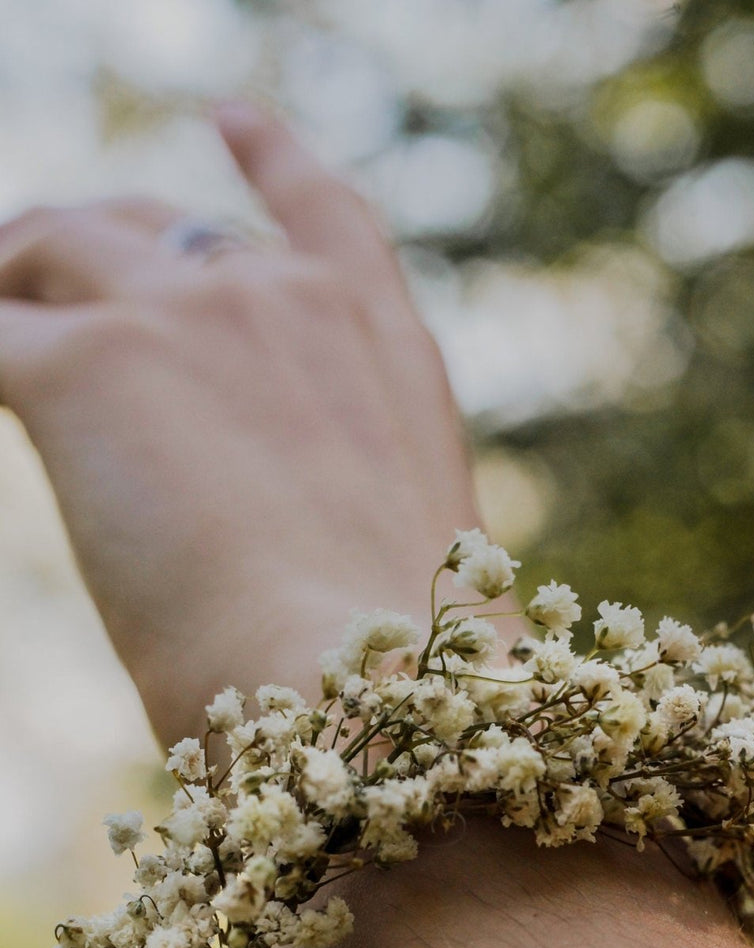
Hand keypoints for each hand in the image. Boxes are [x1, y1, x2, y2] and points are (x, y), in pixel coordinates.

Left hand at [0, 103, 486, 741]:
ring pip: (47, 255)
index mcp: (378, 347)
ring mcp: (183, 317)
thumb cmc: (388, 681)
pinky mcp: (83, 365)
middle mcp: (284, 302)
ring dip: (5, 288)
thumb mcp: (383, 551)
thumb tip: (231, 511)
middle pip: (149, 230)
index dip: (268, 158)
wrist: (364, 698)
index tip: (231, 116)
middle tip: (33, 288)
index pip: (319, 216)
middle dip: (86, 256)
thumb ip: (322, 484)